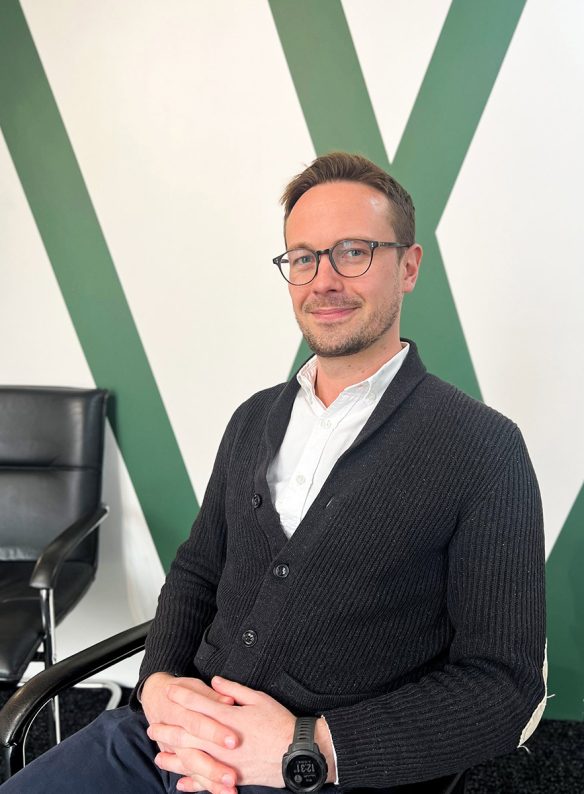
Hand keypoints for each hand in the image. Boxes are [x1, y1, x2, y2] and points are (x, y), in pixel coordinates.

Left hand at [148, 676, 297, 792]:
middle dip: (169, 729)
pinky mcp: (233, 777)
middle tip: (153, 727)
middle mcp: (223, 741)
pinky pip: (208, 783)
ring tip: (159, 756)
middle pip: (189, 734)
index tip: (169, 691)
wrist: (298, 752)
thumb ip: (234, 690)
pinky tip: (182, 784)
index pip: (199, 704)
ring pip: (193, 760)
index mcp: (229, 717)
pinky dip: (193, 784)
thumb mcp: (259, 699)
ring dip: (174, 758)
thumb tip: (216, 682)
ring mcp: (226, 761)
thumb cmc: (280, 723)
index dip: (183, 696)